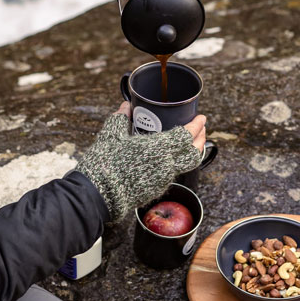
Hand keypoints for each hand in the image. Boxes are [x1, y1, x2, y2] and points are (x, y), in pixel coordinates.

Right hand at [78, 103, 205, 219]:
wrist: (98, 194)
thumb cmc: (104, 162)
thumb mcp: (111, 135)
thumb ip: (121, 118)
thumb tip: (126, 106)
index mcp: (158, 148)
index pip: (187, 136)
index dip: (197, 126)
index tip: (201, 118)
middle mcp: (166, 165)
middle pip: (194, 152)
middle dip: (201, 139)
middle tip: (201, 130)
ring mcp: (163, 180)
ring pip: (185, 165)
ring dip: (190, 152)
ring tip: (188, 143)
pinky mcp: (156, 190)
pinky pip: (171, 174)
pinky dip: (175, 163)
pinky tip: (169, 158)